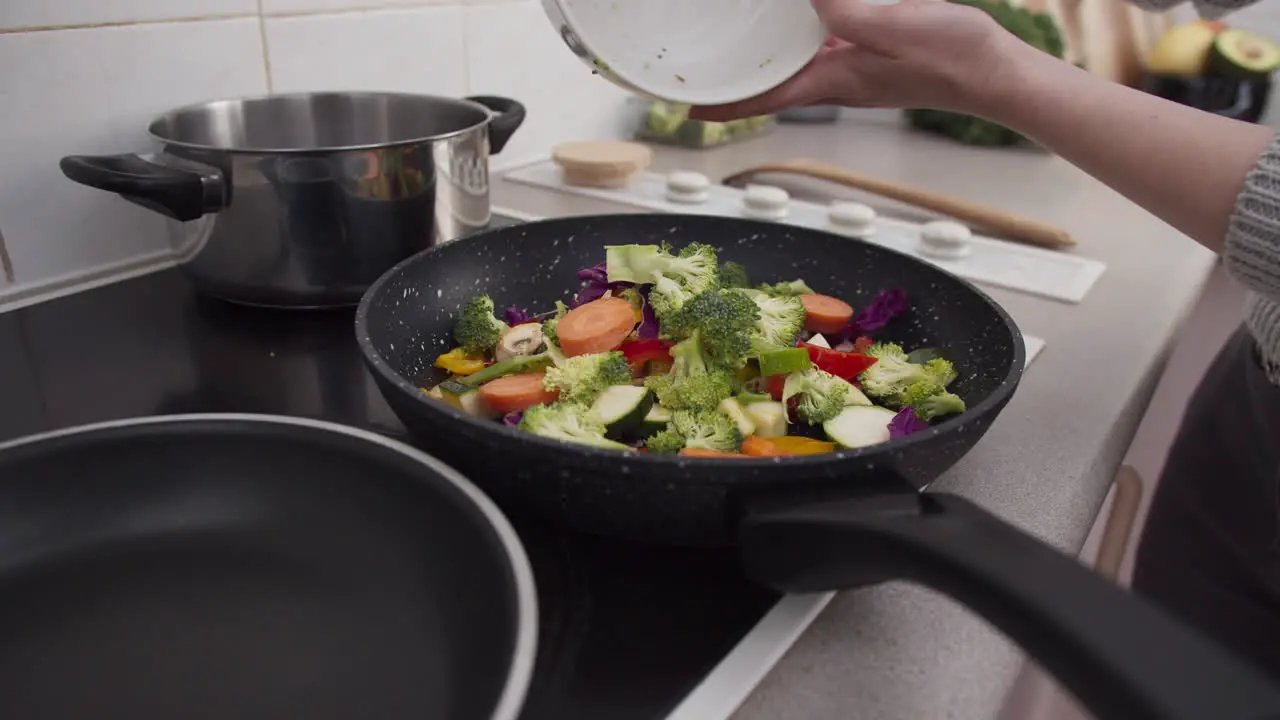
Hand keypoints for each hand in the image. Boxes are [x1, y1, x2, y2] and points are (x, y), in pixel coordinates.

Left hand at [689, 0, 1023, 121]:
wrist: (994, 71)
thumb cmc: (951, 56)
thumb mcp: (894, 26)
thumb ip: (847, 13)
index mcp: (834, 81)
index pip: (767, 99)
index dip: (727, 105)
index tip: (690, 110)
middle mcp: (837, 79)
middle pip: (775, 81)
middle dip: (739, 76)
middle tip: (704, 66)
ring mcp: (855, 68)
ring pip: (797, 61)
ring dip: (768, 53)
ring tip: (740, 39)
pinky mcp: (872, 54)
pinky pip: (825, 44)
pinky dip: (803, 33)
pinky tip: (800, 17)